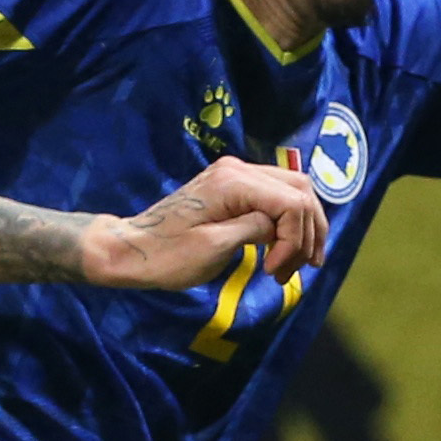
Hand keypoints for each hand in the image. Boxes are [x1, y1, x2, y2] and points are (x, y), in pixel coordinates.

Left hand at [85, 154, 331, 290]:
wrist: (133, 249)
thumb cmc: (168, 255)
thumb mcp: (214, 247)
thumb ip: (255, 229)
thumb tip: (278, 227)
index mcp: (234, 182)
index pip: (292, 202)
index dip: (294, 239)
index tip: (275, 271)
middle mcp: (239, 169)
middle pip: (300, 190)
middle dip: (308, 232)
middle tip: (302, 268)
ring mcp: (235, 175)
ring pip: (292, 192)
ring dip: (301, 229)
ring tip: (296, 264)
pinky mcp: (232, 188)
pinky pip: (275, 198)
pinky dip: (285, 224)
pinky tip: (283, 250)